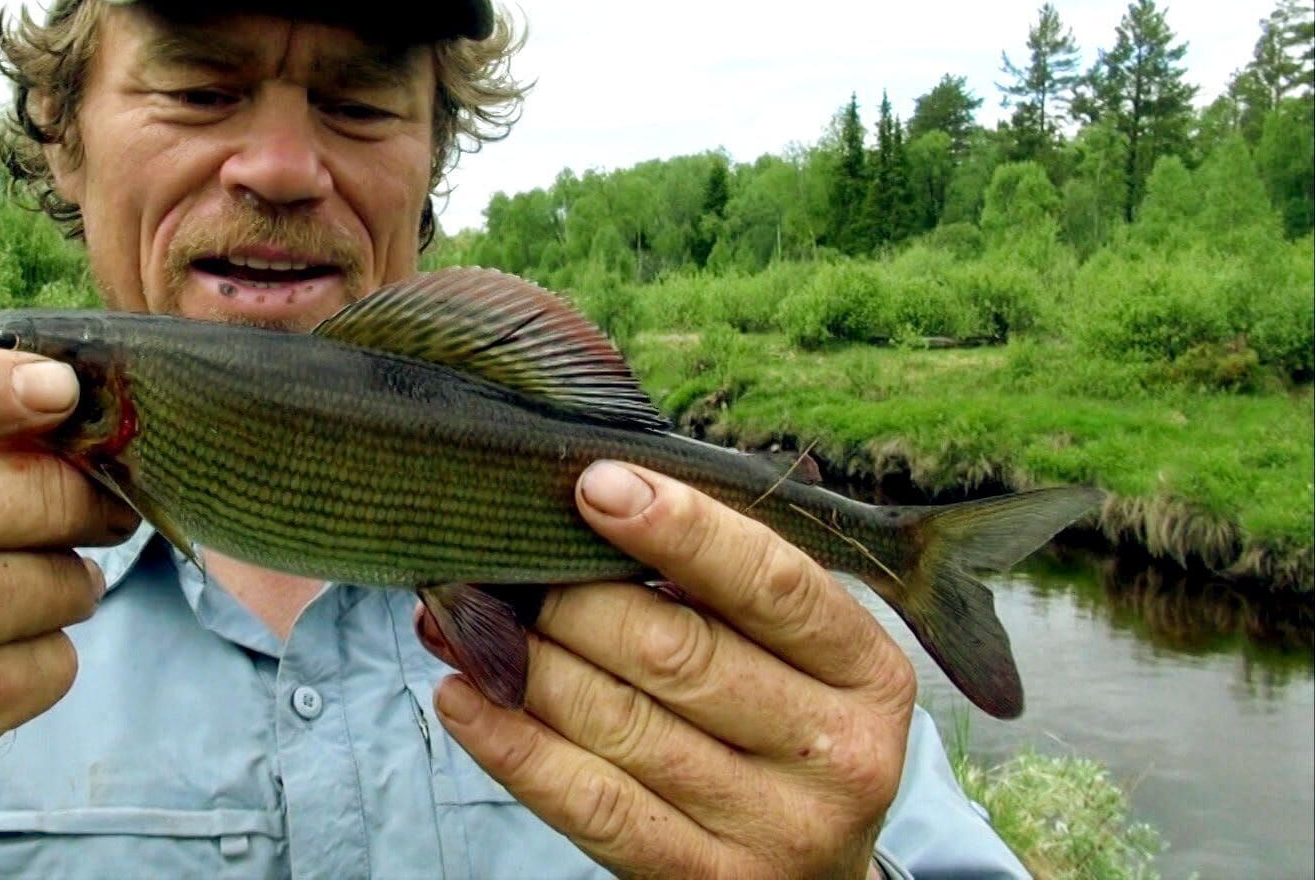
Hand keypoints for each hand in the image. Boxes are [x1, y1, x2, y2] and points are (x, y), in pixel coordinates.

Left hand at [431, 461, 915, 878]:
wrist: (815, 876)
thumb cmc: (783, 729)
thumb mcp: (794, 658)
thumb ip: (720, 590)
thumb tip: (593, 508)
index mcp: (866, 672)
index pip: (769, 581)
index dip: (680, 527)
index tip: (595, 486)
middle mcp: (836, 753)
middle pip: (676, 652)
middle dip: (569, 599)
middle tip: (499, 561)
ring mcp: (775, 828)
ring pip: (621, 722)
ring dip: (522, 661)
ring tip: (459, 617)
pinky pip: (592, 803)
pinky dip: (515, 744)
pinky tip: (465, 697)